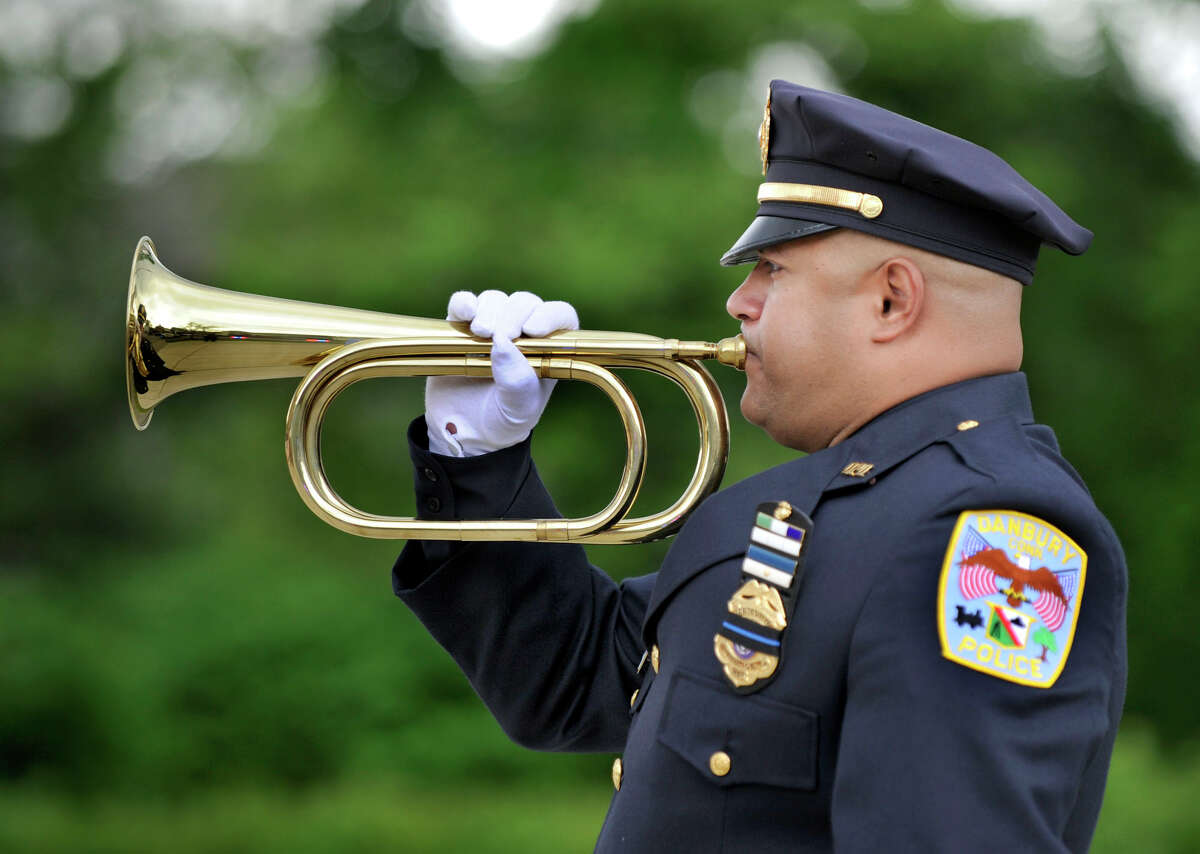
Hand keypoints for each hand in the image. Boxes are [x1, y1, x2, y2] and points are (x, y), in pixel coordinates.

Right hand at [425, 290, 579, 456]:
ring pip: (496, 300)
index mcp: (549, 348)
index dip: (549, 316)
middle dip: (513, 315)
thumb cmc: (503, 420)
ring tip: (480, 333)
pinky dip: (464, 304)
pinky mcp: (461, 327)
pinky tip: (465, 315)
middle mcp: (523, 332)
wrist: (465, 432)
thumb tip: (503, 342)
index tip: (533, 330)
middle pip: (526, 303)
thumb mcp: (518, 410)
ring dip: (489, 310)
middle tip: (498, 336)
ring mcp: (492, 326)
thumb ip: (517, 382)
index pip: (560, 317)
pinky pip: (463, 304)